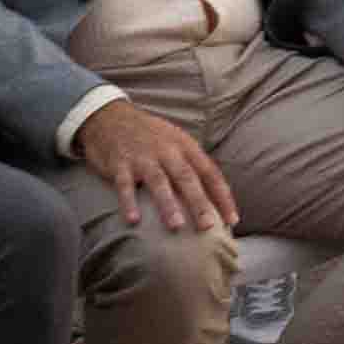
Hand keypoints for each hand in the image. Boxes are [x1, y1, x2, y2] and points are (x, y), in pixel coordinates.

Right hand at [65, 97, 237, 234]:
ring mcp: (143, 157)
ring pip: (159, 182)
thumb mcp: (176, 142)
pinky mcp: (120, 163)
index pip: (209, 173)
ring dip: (168, 204)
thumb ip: (192, 166)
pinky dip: (129, 202)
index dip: (222, 196)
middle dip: (199, 203)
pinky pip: (125, 185)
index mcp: (185, 146)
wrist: (110, 116)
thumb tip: (215, 199)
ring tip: (177, 226)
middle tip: (208, 227)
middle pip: (187, 178)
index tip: (232, 219)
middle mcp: (167, 150)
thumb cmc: (150, 136)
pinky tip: (133, 220)